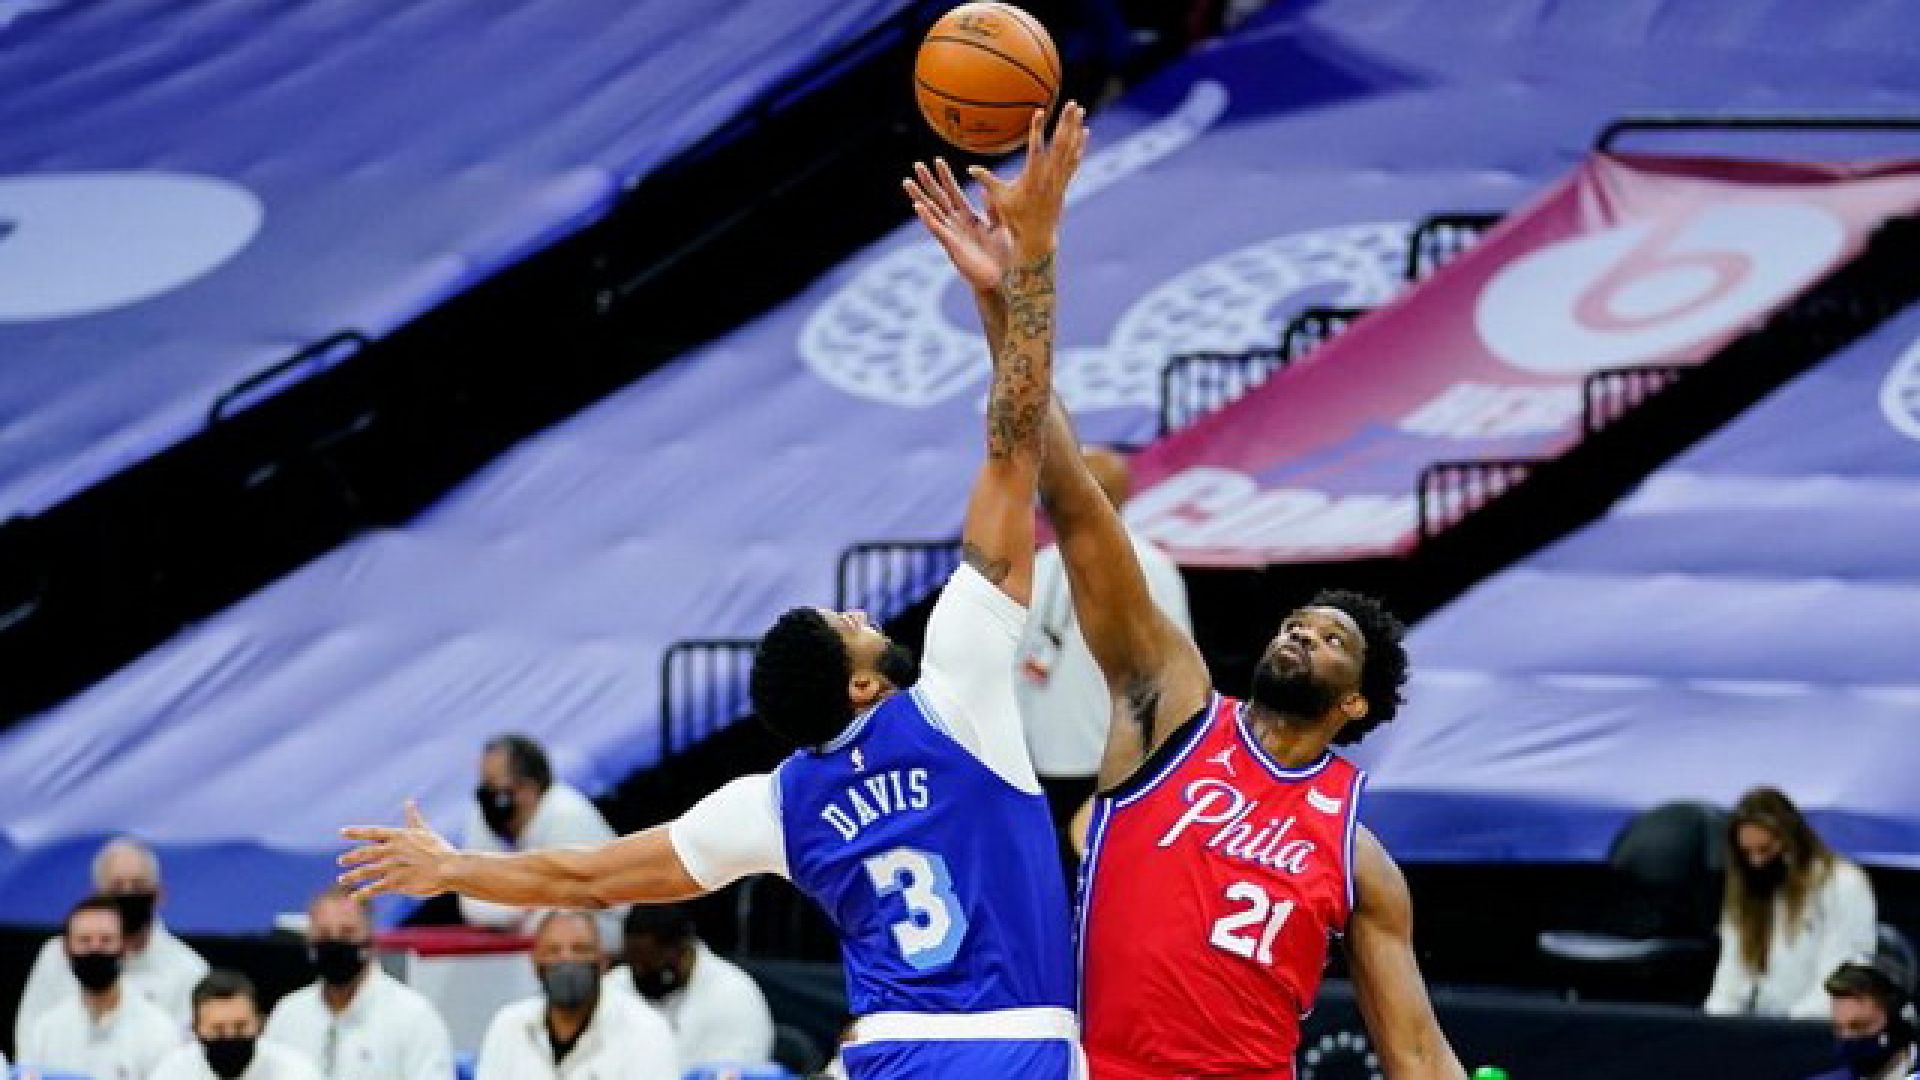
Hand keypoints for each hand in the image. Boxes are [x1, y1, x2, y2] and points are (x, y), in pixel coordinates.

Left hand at [337, 800, 456, 899]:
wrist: (448, 868)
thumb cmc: (438, 848)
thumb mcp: (424, 830)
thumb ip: (413, 817)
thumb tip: (409, 801)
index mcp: (398, 836)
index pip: (372, 832)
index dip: (356, 832)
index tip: (341, 832)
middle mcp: (392, 850)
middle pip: (365, 853)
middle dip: (351, 857)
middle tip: (341, 861)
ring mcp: (392, 867)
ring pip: (366, 871)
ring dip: (353, 876)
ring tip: (343, 879)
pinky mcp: (396, 882)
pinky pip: (375, 888)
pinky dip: (363, 893)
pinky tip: (354, 896)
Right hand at [905, 157, 1011, 294]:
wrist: (1002, 278)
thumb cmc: (1002, 255)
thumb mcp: (999, 226)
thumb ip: (992, 208)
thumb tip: (984, 189)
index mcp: (968, 217)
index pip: (953, 192)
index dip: (945, 177)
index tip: (938, 160)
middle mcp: (956, 224)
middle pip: (938, 198)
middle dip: (928, 182)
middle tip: (917, 165)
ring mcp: (952, 234)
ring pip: (932, 212)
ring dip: (919, 197)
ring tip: (907, 183)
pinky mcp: (951, 246)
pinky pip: (937, 229)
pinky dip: (927, 218)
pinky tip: (918, 207)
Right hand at [968, 101, 1088, 257]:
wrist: (1037, 237)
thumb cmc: (1015, 219)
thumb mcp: (999, 199)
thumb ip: (986, 181)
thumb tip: (970, 168)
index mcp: (1032, 178)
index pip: (1036, 150)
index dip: (1037, 130)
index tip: (1039, 112)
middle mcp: (1049, 177)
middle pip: (1061, 145)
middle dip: (1066, 123)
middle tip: (1072, 103)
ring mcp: (1059, 180)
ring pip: (1070, 150)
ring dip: (1075, 129)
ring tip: (1080, 110)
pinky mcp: (1064, 183)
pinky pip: (1074, 161)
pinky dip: (1079, 146)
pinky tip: (1084, 132)